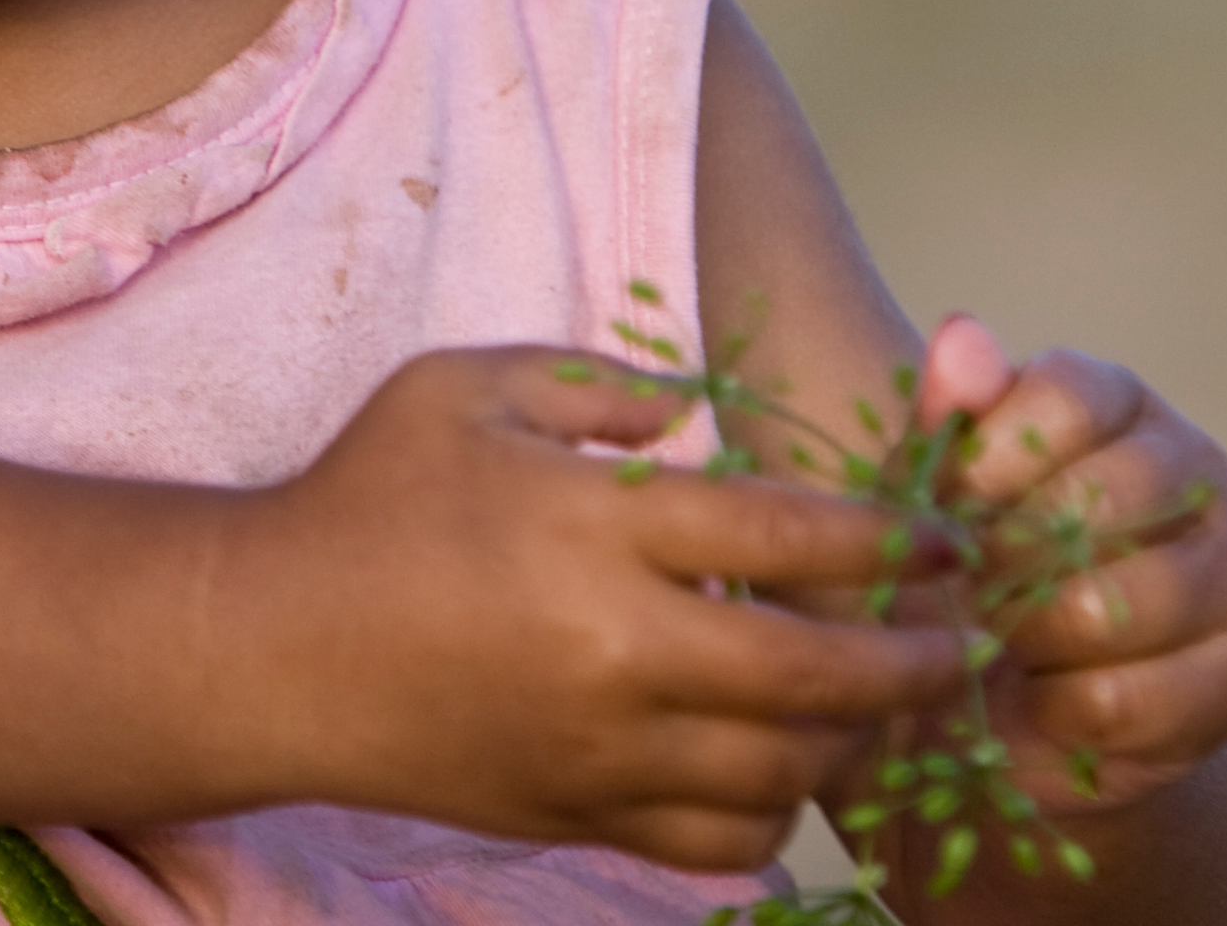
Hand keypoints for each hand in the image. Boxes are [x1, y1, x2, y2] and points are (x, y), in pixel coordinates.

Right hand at [215, 345, 973, 871]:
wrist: (267, 646)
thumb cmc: (368, 497)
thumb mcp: (469, 387)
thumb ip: (597, 383)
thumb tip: (697, 413)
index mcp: (596, 528)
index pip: (790, 534)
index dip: (891, 536)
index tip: (943, 534)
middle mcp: (616, 649)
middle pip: (818, 672)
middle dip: (914, 659)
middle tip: (959, 639)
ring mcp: (600, 748)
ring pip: (783, 773)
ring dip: (851, 741)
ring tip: (877, 704)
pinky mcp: (577, 814)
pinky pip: (718, 843)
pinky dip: (773, 816)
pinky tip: (779, 769)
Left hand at [909, 317, 1226, 821]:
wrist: (1034, 700)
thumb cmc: (973, 563)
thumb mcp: (936, 488)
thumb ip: (945, 417)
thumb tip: (960, 332)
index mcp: (1118, 401)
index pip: (1069, 395)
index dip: (988, 457)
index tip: (943, 505)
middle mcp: (1193, 469)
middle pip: (1094, 502)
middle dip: (1000, 557)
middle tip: (961, 585)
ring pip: (1108, 605)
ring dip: (1024, 637)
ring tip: (996, 642)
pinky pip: (1123, 698)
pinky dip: (1057, 709)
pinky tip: (1042, 698)